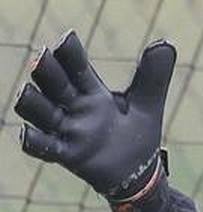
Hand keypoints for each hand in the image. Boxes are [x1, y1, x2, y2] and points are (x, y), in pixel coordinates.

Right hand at [13, 31, 174, 200]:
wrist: (137, 173)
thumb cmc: (136, 134)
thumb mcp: (147, 104)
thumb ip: (154, 77)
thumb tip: (167, 43)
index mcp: (93, 93)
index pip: (77, 68)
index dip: (70, 53)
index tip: (66, 38)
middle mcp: (76, 108)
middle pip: (54, 85)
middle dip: (46, 71)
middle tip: (41, 56)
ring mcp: (68, 131)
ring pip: (41, 113)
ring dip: (32, 103)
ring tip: (26, 91)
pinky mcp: (67, 155)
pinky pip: (44, 147)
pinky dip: (34, 140)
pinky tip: (26, 132)